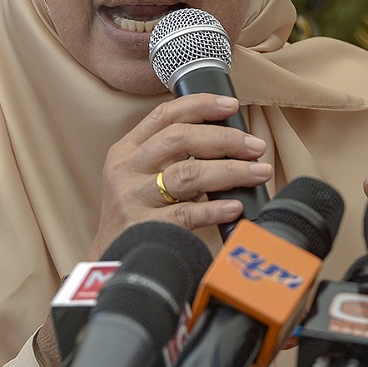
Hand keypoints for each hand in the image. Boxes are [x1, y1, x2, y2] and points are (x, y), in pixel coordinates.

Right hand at [87, 93, 272, 258]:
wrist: (108, 263)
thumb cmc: (135, 215)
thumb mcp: (139, 177)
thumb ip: (170, 157)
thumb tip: (227, 141)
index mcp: (126, 150)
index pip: (164, 115)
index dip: (200, 105)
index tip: (231, 104)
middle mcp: (127, 169)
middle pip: (179, 139)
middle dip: (224, 139)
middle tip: (254, 146)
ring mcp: (133, 198)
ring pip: (187, 174)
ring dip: (230, 171)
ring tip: (258, 172)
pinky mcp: (144, 227)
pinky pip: (187, 213)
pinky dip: (215, 208)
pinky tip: (235, 206)